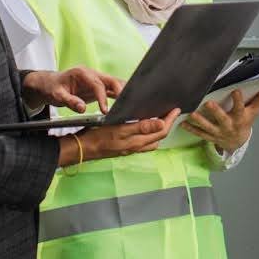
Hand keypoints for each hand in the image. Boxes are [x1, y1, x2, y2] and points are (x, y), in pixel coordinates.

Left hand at [22, 66, 123, 112]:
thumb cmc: (53, 88)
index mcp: (82, 73)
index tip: (105, 111)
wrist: (50, 84)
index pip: (97, 84)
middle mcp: (92, 74)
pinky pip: (112, 90)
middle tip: (127, 104)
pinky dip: (120, 96)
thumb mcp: (57, 95)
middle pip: (111, 80)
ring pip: (114, 84)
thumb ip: (70, 101)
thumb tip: (82, 108)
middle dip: (121, 91)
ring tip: (132, 104)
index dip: (103, 97)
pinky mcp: (99, 87)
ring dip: (123, 92)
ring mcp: (97, 80)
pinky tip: (127, 103)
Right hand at [61, 109, 180, 166]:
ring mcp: (130, 148)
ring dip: (158, 129)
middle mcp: (136, 147)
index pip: (161, 131)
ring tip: (160, 117)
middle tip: (171, 112)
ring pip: (150, 139)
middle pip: (158, 136)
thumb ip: (141, 127)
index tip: (176, 110)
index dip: (170, 120)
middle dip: (167, 124)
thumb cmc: (98, 138)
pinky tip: (143, 125)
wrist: (82, 148)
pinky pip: (141, 140)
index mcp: (137, 142)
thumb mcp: (120, 129)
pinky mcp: (123, 147)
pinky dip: (147, 132)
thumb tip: (162, 124)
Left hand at [181, 87, 258, 153]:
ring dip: (200, 121)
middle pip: (222, 119)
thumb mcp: (254, 112)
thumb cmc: (245, 122)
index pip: (240, 108)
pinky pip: (200, 133)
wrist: (238, 142)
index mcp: (240, 118)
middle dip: (215, 112)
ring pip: (208, 127)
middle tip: (209, 103)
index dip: (239, 100)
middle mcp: (229, 126)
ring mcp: (218, 132)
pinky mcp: (210, 136)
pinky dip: (191, 129)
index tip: (236, 90)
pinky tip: (183, 123)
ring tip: (192, 114)